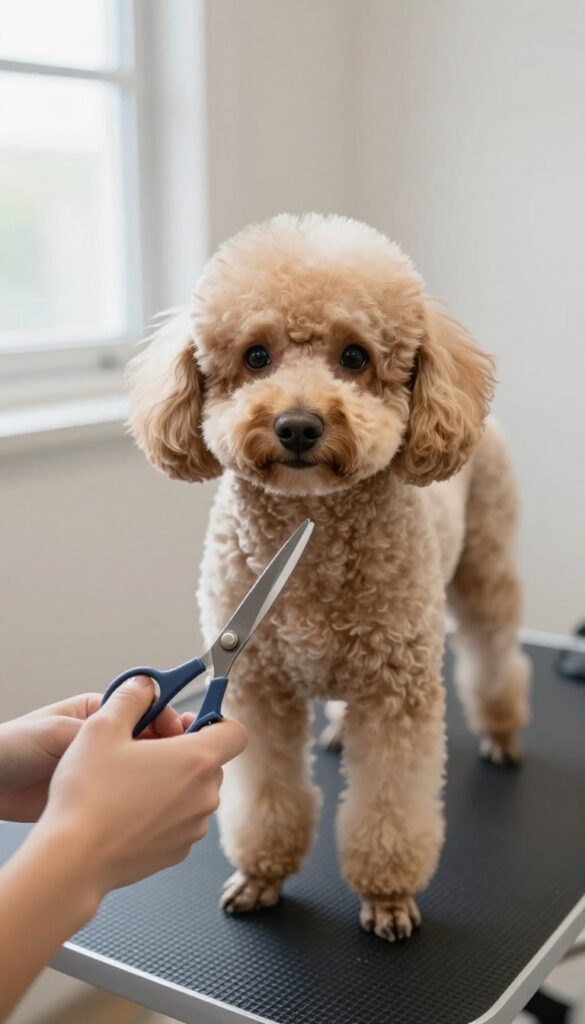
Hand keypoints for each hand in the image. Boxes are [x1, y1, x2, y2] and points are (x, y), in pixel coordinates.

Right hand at [37, 676, 246, 897]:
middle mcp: (204, 796)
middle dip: (184, 750)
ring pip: (194, 792)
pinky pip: (179, 820)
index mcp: (197, 760)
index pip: (235, 732)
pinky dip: (162, 811)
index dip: (215, 720)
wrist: (73, 860)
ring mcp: (192, 828)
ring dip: (172, 782)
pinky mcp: (176, 852)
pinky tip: (127, 810)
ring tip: (131, 780)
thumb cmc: (89, 795)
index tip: (188, 719)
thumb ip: (131, 697)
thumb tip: (144, 685)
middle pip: (210, 761)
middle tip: (146, 747)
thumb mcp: (102, 727)